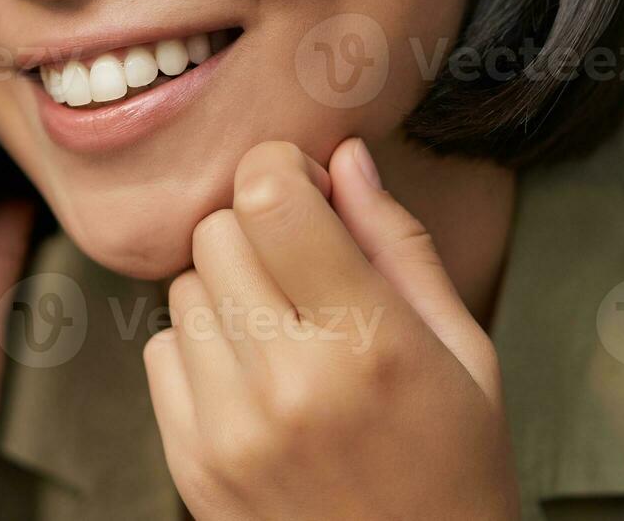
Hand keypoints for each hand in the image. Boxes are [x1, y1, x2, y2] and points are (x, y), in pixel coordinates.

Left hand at [144, 138, 516, 519]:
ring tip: (286, 333)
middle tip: (305, 267)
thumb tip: (345, 156)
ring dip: (227, 290)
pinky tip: (255, 378)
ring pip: (182, 288)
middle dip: (259, 229)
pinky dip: (199, 349)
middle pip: (218, 232)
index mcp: (370, 344)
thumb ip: (399, 244)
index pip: (270, 197)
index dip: (283, 172)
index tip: (310, 192)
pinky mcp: (190, 463)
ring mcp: (229, 429)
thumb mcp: (464, 351)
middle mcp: (289, 384)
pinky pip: (159, 350)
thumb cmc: (454, 466)